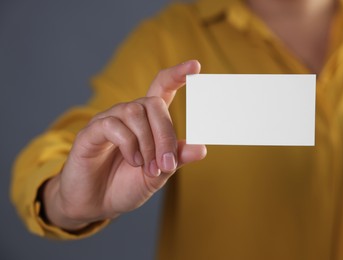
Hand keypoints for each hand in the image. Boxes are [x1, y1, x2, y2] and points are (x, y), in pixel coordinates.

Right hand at [42, 60, 206, 230]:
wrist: (96, 204)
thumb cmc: (126, 185)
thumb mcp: (158, 175)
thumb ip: (176, 159)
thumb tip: (202, 148)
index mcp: (147, 122)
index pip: (161, 87)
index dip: (177, 75)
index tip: (195, 66)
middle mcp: (128, 115)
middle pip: (153, 102)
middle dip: (165, 134)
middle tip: (166, 163)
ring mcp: (108, 121)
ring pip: (134, 112)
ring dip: (147, 142)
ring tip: (147, 166)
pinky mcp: (91, 132)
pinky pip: (113, 125)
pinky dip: (129, 144)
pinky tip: (132, 161)